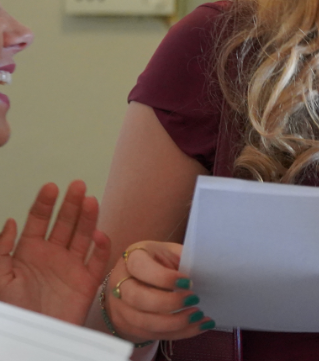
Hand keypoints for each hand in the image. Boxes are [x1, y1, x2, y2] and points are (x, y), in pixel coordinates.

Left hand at [0, 180, 109, 324]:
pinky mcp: (87, 281)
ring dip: (88, 217)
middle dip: (70, 203)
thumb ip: (2, 249)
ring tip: (90, 200)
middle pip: (64, 223)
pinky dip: (102, 245)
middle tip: (77, 185)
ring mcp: (71, 267)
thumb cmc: (13, 314)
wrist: (33, 340)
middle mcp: (52, 256)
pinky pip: (98, 259)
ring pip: (83, 234)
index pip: (38, 221)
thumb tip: (11, 221)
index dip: (45, 203)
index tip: (51, 187)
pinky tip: (99, 234)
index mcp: (28, 253)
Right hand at [102, 240, 214, 343]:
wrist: (135, 279)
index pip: (141, 268)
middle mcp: (120, 284)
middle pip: (138, 298)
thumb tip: (205, 267)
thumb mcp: (168, 252)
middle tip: (194, 299)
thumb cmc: (157, 262)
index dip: (164, 277)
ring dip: (174, 322)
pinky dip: (177, 333)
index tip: (188, 282)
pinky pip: (151, 334)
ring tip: (198, 315)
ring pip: (143, 322)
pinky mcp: (127, 326)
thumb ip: (182, 257)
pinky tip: (197, 326)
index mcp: (132, 258)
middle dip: (169, 303)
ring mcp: (121, 308)